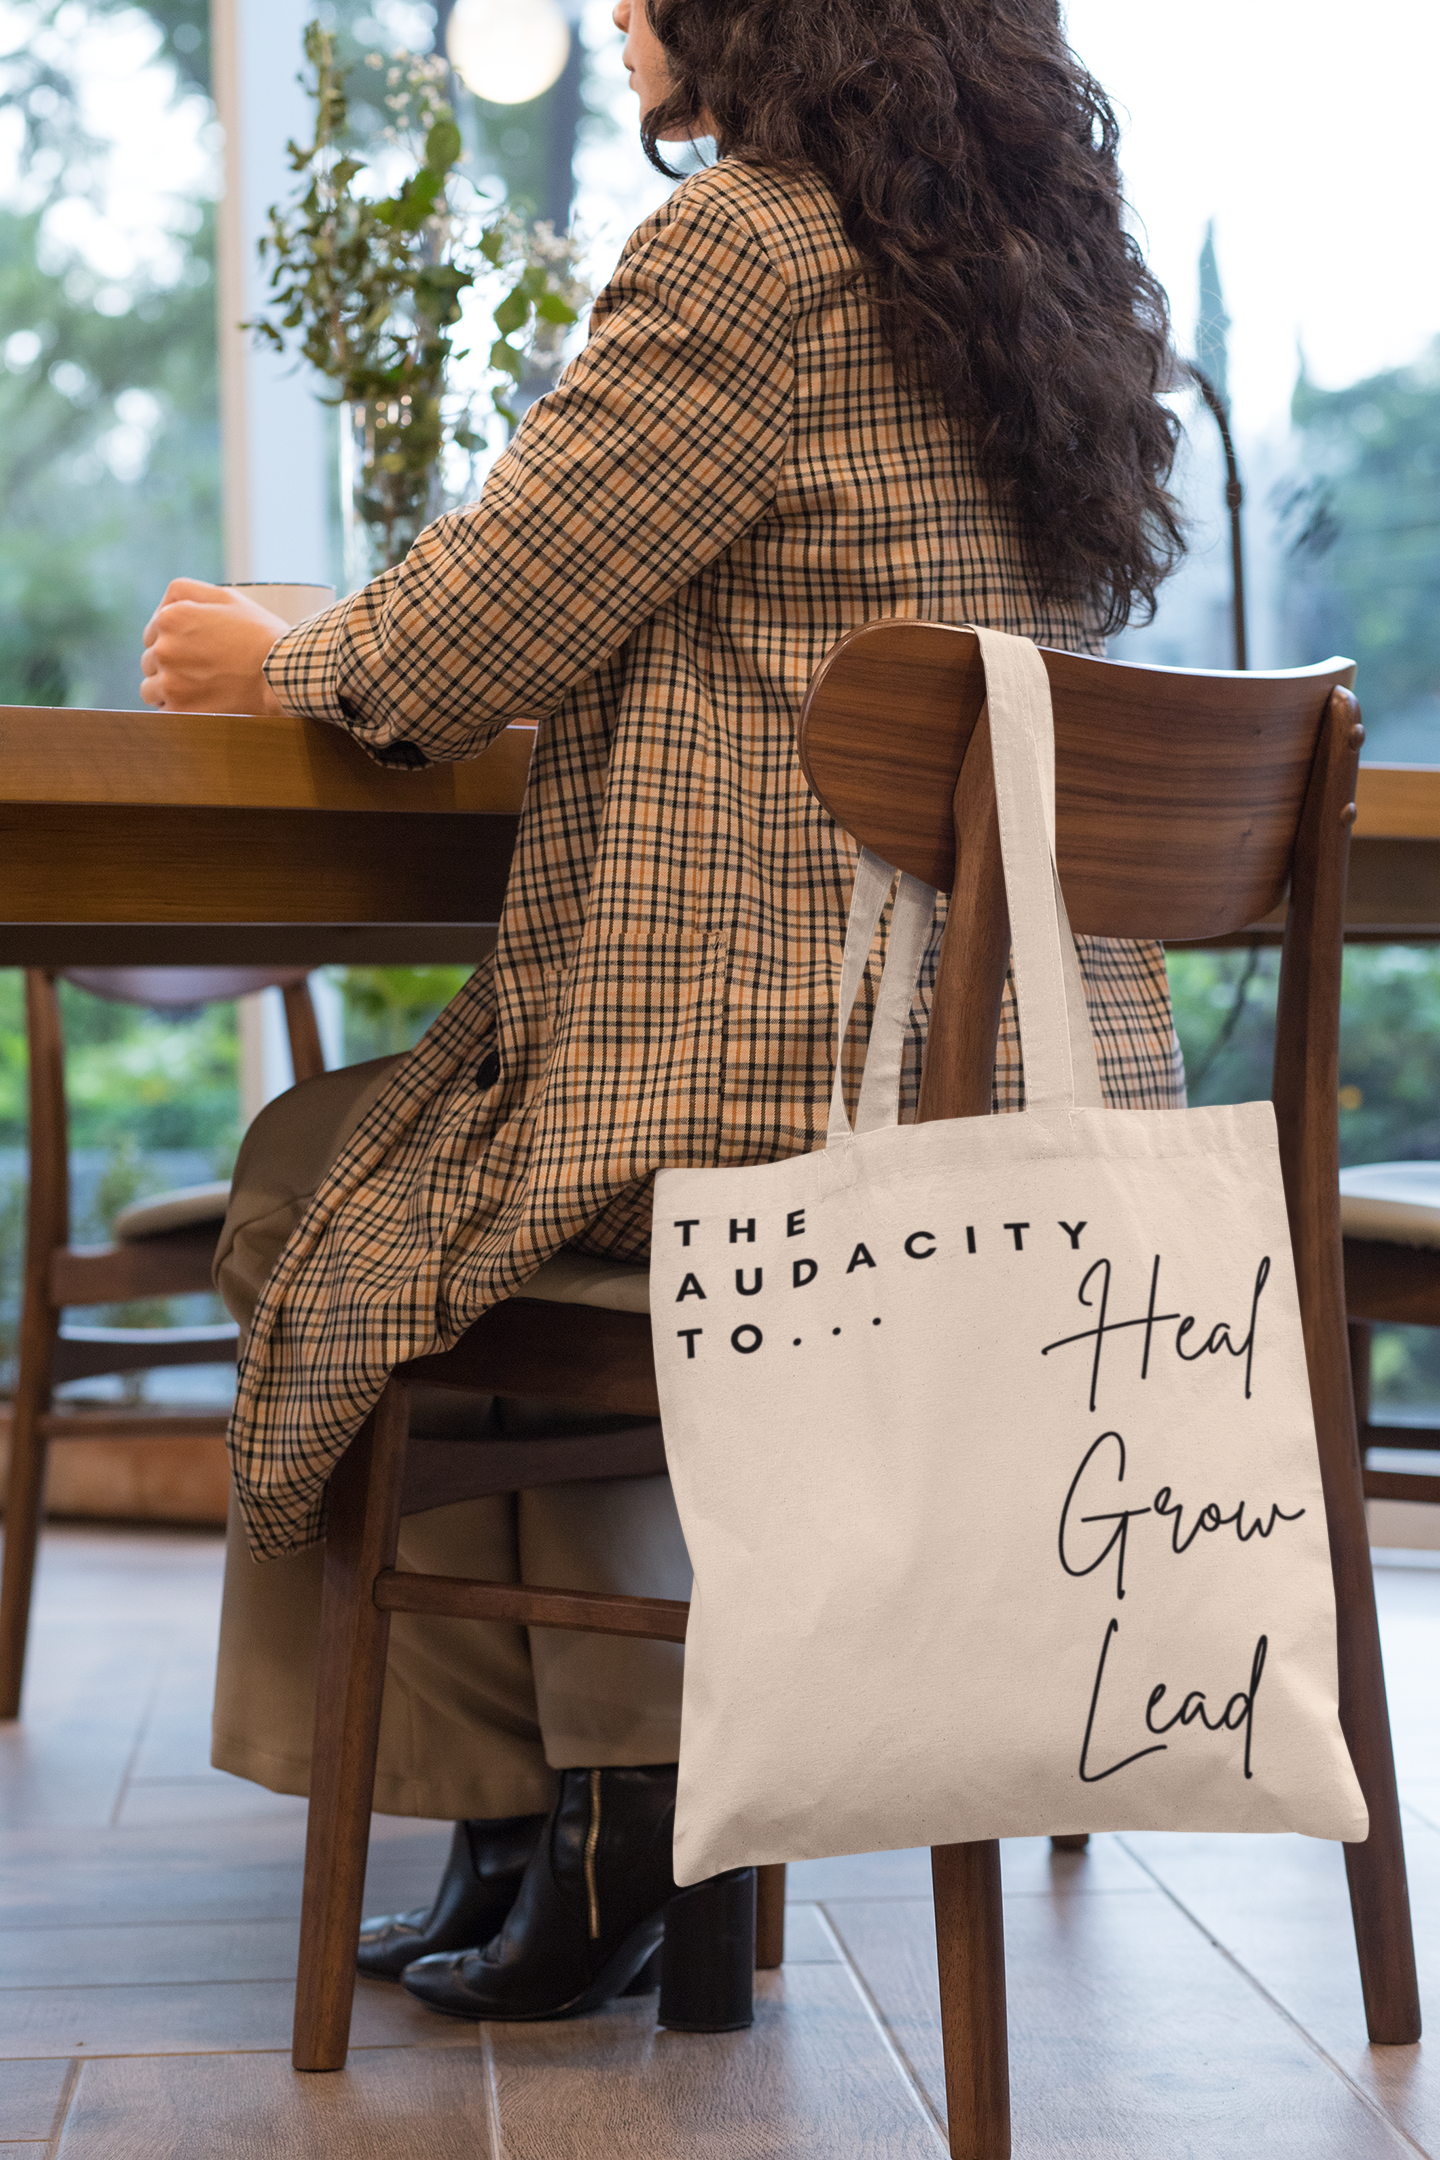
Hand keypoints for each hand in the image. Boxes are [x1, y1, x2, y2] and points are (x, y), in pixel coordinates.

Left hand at [140, 579, 289, 713]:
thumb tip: (161, 608)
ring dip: (167, 690)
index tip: (195, 649)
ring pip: (150, 688)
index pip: (152, 632)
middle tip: (201, 670)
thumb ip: (186, 593)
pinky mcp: (179, 709)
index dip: (173, 640)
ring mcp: (169, 681)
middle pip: (150, 660)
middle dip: (170, 665)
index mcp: (170, 618)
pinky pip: (163, 712)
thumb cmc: (259, 634)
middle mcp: (163, 648)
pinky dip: (177, 710)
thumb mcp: (225, 597)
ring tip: (197, 690)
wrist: (283, 673)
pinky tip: (199, 704)